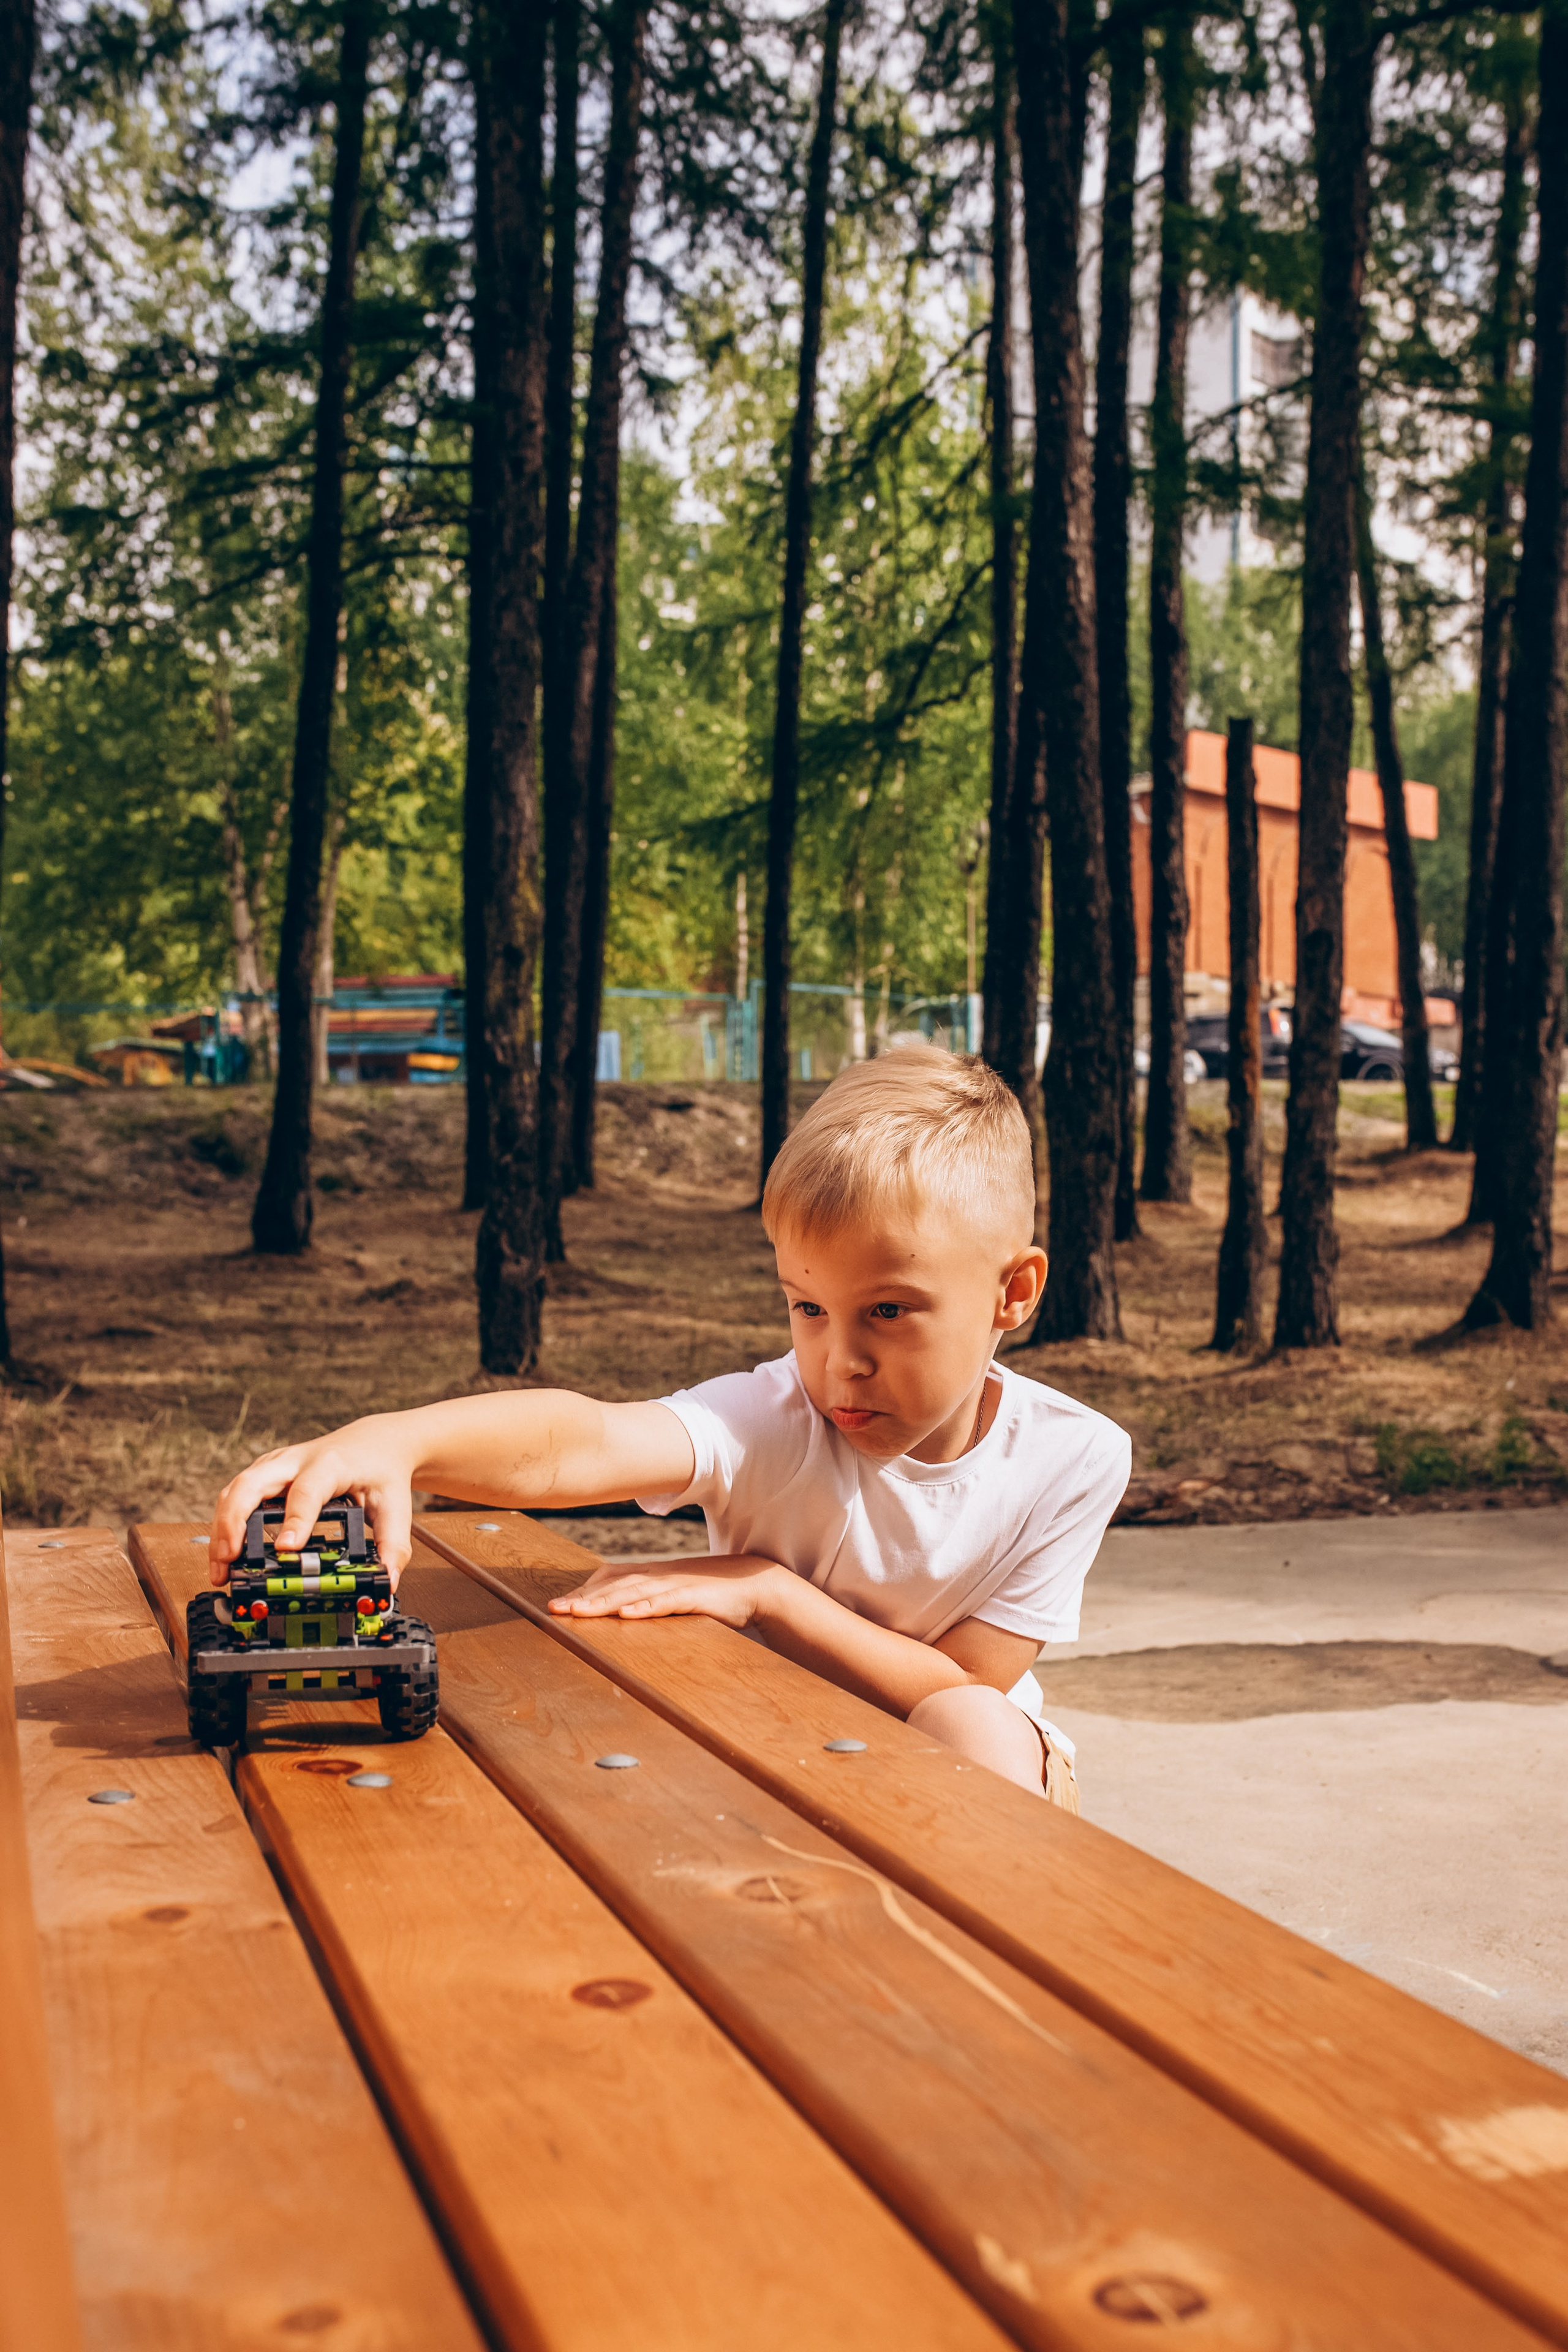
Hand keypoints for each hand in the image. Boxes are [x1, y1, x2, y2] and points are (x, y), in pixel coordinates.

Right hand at [208, 1418, 416, 1589]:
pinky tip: (226, 1554)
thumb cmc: (381, 1471)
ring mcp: (276, 1464)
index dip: (295, 1519)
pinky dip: (226, 1523)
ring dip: (222, 1528)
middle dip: (234, 1523)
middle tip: (228, 1562)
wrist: (374, 1442)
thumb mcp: (395, 1507)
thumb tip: (386, 1582)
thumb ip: (393, 1546)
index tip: (286, 1548)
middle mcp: (296, 1460)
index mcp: (331, 1464)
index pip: (307, 1491)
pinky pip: (236, 1495)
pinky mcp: (266, 1474)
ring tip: (221, 1569)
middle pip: (252, 1484)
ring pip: (236, 1490)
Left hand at [547, 1553, 783, 1631]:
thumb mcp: (675, 1595)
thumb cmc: (712, 1592)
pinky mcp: (694, 1596)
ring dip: (603, 1603)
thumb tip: (623, 1614)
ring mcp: (676, 1584)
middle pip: (613, 1585)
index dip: (584, 1590)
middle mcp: (659, 1575)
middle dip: (582, 1598)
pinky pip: (665, 1602)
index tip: (558, 1604)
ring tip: (578, 1613)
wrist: (755, 1583)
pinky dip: (645, 1607)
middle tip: (554, 1610)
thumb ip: (650, 1601)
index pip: (609, 1578)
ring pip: (633, 1593)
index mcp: (652, 1574)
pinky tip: (627, 1614)